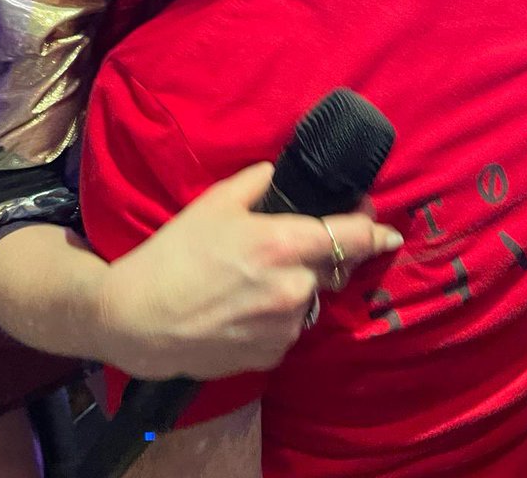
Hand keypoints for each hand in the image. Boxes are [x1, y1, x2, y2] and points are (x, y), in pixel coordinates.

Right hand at [97, 162, 401, 380]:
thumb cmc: (174, 254)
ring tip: (254, 279)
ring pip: (310, 298)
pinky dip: (279, 314)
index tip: (387, 229)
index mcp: (283, 244)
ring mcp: (286, 326)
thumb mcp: (213, 203)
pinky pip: (290, 326)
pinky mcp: (272, 355)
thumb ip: (256, 182)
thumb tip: (277, 172)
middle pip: (333, 267)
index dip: (375, 230)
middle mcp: (294, 288)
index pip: (352, 236)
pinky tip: (244, 305)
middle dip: (322, 254)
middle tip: (289, 244)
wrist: (138, 317)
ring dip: (298, 285)